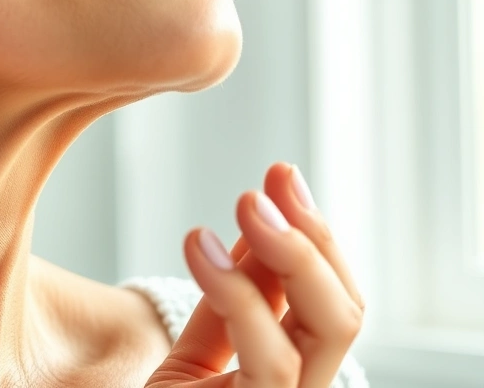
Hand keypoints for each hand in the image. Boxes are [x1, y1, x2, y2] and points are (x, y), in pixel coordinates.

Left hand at [146, 162, 365, 386]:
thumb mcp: (201, 346)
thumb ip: (237, 293)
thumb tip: (265, 214)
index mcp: (297, 377)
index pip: (332, 302)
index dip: (311, 235)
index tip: (280, 177)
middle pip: (344, 309)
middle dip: (311, 237)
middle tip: (270, 181)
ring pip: (330, 326)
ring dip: (292, 252)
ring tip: (248, 203)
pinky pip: (272, 360)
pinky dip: (240, 294)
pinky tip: (200, 246)